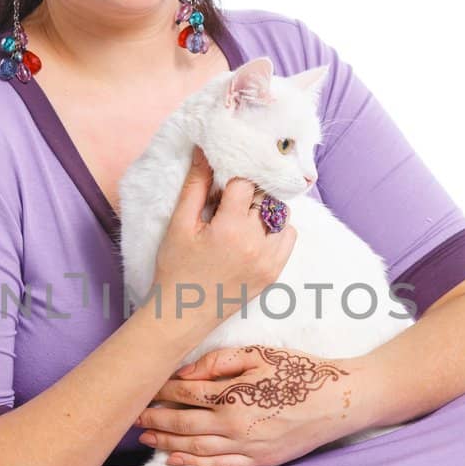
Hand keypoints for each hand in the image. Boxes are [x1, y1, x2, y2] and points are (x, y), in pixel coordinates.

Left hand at [134, 343, 354, 465]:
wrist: (339, 401)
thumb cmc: (300, 372)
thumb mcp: (260, 355)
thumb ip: (220, 363)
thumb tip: (186, 373)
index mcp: (234, 396)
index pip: (185, 394)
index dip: (161, 391)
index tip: (144, 388)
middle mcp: (235, 426)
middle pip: (183, 424)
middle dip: (154, 419)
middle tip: (132, 416)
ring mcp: (247, 448)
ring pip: (195, 448)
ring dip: (166, 443)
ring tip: (144, 437)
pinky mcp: (259, 461)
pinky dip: (193, 464)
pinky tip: (175, 459)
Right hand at [152, 145, 297, 334]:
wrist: (183, 315)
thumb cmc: (176, 269)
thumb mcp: (179, 225)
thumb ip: (195, 186)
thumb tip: (204, 151)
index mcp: (231, 229)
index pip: (245, 183)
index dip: (232, 178)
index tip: (220, 186)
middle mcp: (257, 244)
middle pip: (266, 196)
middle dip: (249, 192)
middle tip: (229, 200)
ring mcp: (270, 260)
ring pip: (281, 215)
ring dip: (264, 208)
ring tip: (241, 217)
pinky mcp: (274, 272)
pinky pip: (288, 237)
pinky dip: (275, 229)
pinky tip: (253, 233)